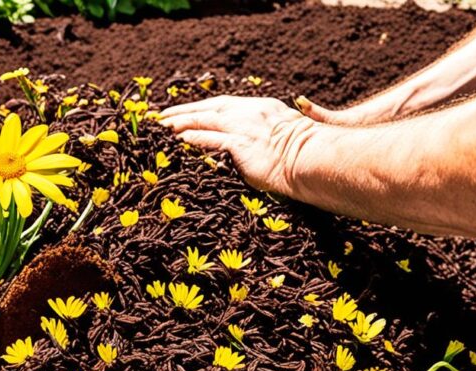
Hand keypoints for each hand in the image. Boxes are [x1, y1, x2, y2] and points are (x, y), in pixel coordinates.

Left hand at [159, 96, 315, 196]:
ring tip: (163, 127)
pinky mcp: (241, 144)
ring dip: (181, 123)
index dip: (201, 106)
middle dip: (183, 111)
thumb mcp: (284, 136)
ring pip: (205, 121)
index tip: (183, 110)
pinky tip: (180, 139)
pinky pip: (212, 139)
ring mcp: (245, 128)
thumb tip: (250, 145)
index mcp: (261, 109)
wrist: (314, 161)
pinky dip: (195, 138)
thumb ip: (265, 135)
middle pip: (209, 108)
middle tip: (161, 116)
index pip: (223, 104)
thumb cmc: (303, 156)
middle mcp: (250, 114)